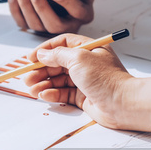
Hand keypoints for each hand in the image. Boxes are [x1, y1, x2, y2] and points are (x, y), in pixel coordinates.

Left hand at [8, 0, 124, 33]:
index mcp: (83, 13)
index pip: (77, 13)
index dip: (66, 3)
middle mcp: (66, 24)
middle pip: (52, 23)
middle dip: (40, 6)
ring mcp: (48, 27)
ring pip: (35, 22)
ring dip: (25, 3)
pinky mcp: (33, 24)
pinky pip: (22, 21)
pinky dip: (15, 7)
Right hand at [23, 33, 150, 132]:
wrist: (123, 104)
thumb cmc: (106, 78)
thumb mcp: (78, 58)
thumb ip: (57, 55)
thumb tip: (42, 54)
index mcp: (88, 49)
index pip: (62, 44)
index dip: (45, 50)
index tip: (31, 58)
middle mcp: (86, 63)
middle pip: (57, 63)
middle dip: (41, 70)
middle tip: (27, 77)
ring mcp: (84, 80)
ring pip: (57, 79)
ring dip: (43, 83)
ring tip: (32, 89)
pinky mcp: (82, 96)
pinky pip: (62, 93)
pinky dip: (52, 94)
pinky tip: (44, 95)